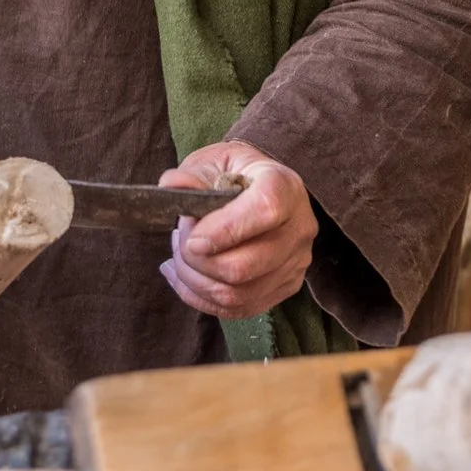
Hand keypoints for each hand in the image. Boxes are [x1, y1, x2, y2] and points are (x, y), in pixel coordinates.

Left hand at [157, 142, 314, 319]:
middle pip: (247, 265)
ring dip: (196, 282)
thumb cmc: (234, 173)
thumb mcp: (212, 162)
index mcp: (284, 186)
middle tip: (180, 241)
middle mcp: (299, 226)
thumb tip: (171, 186)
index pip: (264, 211)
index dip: (225, 230)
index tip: (192, 238)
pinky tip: (186, 279)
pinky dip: (204, 299)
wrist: (260, 187)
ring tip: (180, 259)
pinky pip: (240, 308)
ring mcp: (296, 261)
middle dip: (198, 262)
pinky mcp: (287, 285)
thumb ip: (192, 176)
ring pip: (239, 293)